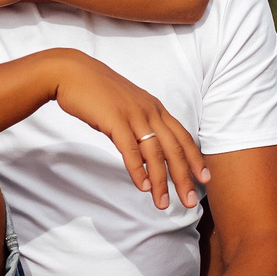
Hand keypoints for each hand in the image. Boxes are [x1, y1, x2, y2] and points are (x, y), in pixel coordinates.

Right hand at [46, 52, 207, 208]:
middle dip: (184, 177)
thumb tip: (145, 152)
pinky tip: (143, 186)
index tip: (204, 179)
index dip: (195, 159)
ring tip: (163, 203)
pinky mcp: (114, 120)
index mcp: (155, 108)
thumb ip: (139, 127)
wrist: (73, 72)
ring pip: (154, 153)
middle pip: (174, 149)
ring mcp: (133, 115)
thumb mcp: (127, 107)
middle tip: (190, 202)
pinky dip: (138, 170)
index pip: (182, 137)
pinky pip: (131, 149)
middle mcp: (149, 111)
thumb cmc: (97, 91)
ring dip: (161, 181)